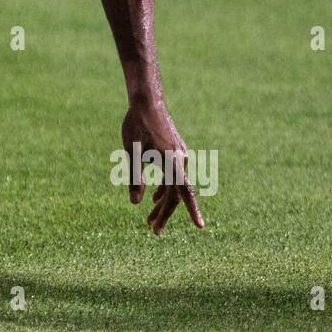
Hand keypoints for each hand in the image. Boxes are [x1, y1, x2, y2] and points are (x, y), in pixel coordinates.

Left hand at [121, 99, 204, 234]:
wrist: (147, 101)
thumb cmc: (137, 125)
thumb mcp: (132, 151)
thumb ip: (135, 177)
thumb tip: (135, 203)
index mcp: (172, 161)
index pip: (183, 191)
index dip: (191, 210)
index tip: (200, 226)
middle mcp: (180, 160)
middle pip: (176, 193)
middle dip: (165, 214)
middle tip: (153, 231)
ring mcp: (179, 156)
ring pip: (174, 186)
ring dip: (163, 203)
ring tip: (149, 220)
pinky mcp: (175, 152)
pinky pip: (173, 176)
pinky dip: (164, 189)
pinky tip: (154, 199)